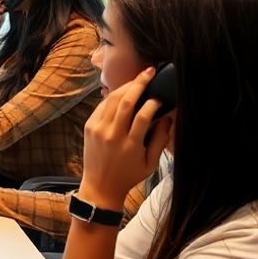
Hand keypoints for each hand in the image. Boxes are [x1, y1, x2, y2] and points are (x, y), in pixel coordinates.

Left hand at [79, 66, 172, 209]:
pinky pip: (102, 105)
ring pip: (111, 99)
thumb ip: (160, 140)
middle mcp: (112, 135)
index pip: (143, 116)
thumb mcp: (151, 163)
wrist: (100, 186)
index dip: (153, 103)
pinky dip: (113, 96)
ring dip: (125, 86)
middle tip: (149, 72)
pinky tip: (123, 92)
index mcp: (130, 145)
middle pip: (125, 102)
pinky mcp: (89, 126)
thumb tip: (168, 118)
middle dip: (139, 84)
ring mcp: (98, 129)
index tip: (160, 98)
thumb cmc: (129, 175)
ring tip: (138, 79)